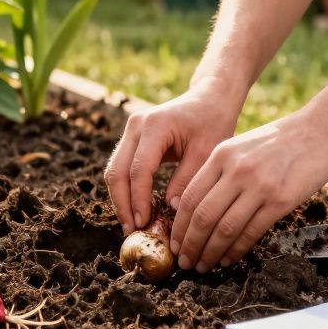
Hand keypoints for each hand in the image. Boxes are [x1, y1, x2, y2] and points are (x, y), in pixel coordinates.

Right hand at [104, 81, 242, 233]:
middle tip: (132, 230)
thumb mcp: (207, 152)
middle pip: (117, 170)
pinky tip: (134, 209)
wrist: (209, 98)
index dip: (139, 199)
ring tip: (131, 224)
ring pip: (114, 170)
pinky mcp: (132, 137)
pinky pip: (121, 166)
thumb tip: (170, 209)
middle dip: (122, 203)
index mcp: (155, 125)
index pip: (139, 169)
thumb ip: (187, 179)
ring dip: (120, 199)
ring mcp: (131, 130)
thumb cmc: (213, 122)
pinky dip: (125, 189)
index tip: (144, 223)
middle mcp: (136, 125)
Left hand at [171, 108, 327, 271]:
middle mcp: (236, 170)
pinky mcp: (280, 200)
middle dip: (190, 244)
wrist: (320, 130)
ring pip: (224, 228)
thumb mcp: (241, 147)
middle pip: (202, 216)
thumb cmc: (280, 140)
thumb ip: (220, 171)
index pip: (189, 197)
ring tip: (203, 266)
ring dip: (210, 252)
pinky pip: (251, 232)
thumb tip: (198, 208)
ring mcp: (258, 186)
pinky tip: (228, 259)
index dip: (178, 226)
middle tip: (185, 262)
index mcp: (221, 155)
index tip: (175, 242)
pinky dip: (236, 250)